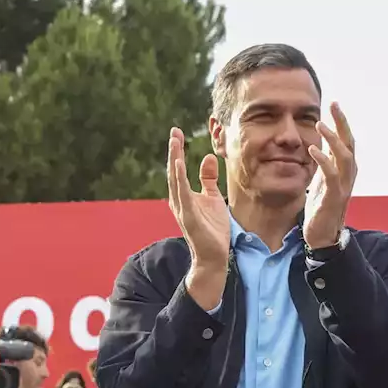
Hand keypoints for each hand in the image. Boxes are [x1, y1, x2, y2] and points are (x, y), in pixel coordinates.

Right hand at [167, 127, 230, 269]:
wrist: (214, 255)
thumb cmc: (212, 228)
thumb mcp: (212, 197)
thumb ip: (207, 178)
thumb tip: (208, 157)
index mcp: (183, 195)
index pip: (178, 168)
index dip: (177, 150)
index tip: (177, 132)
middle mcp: (178, 200)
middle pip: (173, 170)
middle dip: (174, 150)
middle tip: (174, 131)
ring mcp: (182, 208)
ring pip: (175, 180)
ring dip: (174, 160)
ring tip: (175, 142)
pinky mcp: (188, 216)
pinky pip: (182, 194)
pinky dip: (179, 179)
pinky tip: (178, 164)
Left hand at [303, 103, 357, 249]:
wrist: (322, 236)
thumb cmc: (322, 206)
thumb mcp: (323, 178)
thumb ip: (326, 160)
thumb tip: (325, 141)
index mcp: (345, 170)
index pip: (347, 141)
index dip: (342, 122)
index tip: (334, 103)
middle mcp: (349, 175)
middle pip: (350, 144)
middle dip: (343, 123)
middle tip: (334, 105)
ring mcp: (343, 186)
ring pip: (345, 157)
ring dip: (333, 139)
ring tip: (320, 124)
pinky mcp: (333, 197)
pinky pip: (331, 175)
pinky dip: (323, 160)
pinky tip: (312, 149)